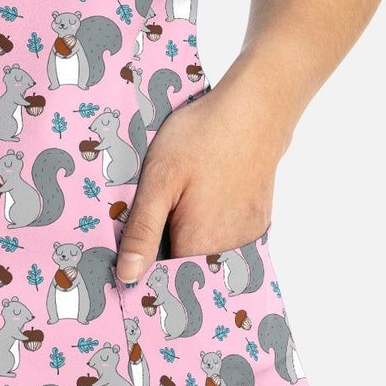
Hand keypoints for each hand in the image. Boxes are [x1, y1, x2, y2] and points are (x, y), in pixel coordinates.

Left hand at [114, 84, 282, 282]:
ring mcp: (248, 235)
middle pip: (187, 263)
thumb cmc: (203, 137)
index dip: (144, 263)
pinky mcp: (258, 220)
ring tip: (181, 199)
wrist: (255, 110)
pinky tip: (203, 195)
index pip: (163, 275)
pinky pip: (228, 235)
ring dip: (189, 234)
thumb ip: (143, 230)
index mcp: (199, 244)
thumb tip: (127, 275)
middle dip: (167, 247)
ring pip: (207, 249)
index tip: (131, 247)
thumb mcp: (159, 179)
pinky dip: (212, 223)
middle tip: (158, 210)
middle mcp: (229, 249)